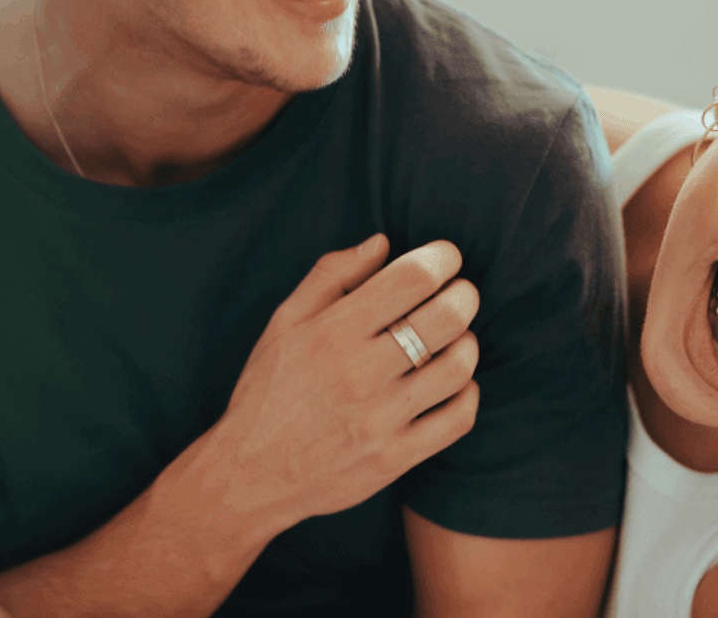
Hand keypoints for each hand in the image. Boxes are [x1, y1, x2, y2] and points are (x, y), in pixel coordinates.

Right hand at [197, 234, 482, 526]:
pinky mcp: (395, 458)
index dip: (442, 258)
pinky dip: (468, 393)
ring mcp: (381, 419)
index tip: (447, 257)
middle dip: (464, 294)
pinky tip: (454, 382)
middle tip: (460, 293)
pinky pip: (458, 419)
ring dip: (468, 342)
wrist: (249, 474)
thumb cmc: (266, 390)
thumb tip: (383, 242)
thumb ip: (330, 275)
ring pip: (459, 367)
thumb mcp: (283, 322)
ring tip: (455, 337)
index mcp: (333, 332)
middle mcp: (360, 373)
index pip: (412, 279)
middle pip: (447, 318)